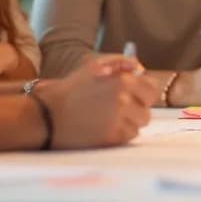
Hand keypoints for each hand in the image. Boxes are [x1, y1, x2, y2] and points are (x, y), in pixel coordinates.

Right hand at [35, 55, 156, 149]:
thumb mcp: (94, 66)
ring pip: (139, 125)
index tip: (135, 96)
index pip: (152, 90)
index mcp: (122, 80)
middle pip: (147, 110)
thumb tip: (140, 69)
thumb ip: (121, 62)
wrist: (48, 115)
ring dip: (128, 123)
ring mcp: (118, 120)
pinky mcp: (111, 138)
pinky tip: (104, 127)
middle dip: (136, 110)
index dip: (144, 93)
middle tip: (119, 109)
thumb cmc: (71, 89)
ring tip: (109, 118)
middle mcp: (123, 100)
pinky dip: (119, 133)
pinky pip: (128, 136)